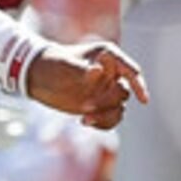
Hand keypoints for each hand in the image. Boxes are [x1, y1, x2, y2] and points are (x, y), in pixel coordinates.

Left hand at [26, 39, 150, 129]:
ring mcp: (105, 90)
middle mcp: (110, 74)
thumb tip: (98, 71)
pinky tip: (84, 122)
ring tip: (85, 119)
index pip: (130, 71)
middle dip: (109, 101)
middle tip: (86, 106)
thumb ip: (83, 70)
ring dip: (106, 115)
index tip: (143, 100)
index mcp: (108, 57)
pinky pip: (110, 117)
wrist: (37, 76)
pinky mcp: (98, 105)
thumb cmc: (52, 63)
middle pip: (124, 92)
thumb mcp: (66, 65)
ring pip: (119, 107)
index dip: (139, 85)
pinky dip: (102, 123)